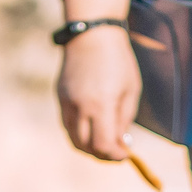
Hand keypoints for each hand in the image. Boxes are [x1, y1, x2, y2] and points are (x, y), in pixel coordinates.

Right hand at [56, 0, 140, 161]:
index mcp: (102, 105)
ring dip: (89, 147)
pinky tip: (92, 127)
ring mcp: (67, 102)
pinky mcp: (60, 97)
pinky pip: (67, 125)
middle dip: (103, 154)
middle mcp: (80, 106)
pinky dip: (79, 133)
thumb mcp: (130, 91)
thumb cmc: (118, 61)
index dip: (115, 156)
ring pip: (74, 139)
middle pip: (86, 147)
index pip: (103, 145)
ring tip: (104, 141)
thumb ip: (124, 120)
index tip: (125, 154)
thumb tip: (119, 143)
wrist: (92, 35)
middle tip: (116, 152)